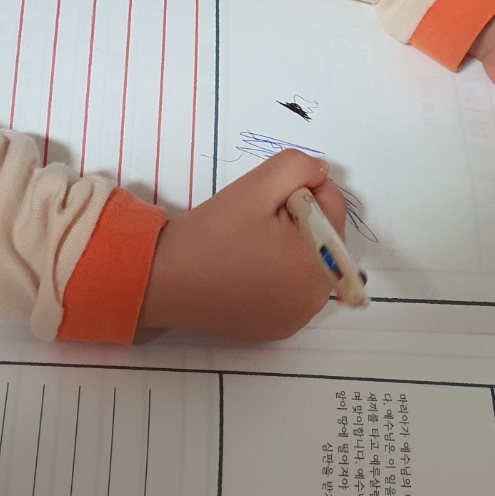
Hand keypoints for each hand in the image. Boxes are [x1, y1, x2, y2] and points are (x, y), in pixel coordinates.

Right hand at [139, 149, 347, 340]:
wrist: (162, 279)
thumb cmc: (210, 235)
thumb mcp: (256, 185)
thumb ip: (298, 167)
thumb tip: (320, 172)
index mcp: (318, 268)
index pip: (332, 209)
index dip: (300, 191)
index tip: (264, 200)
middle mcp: (314, 302)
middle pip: (323, 238)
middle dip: (297, 220)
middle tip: (254, 221)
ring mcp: (295, 319)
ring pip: (307, 262)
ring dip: (288, 245)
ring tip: (248, 243)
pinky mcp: (275, 328)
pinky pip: (290, 288)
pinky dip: (276, 272)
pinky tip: (245, 266)